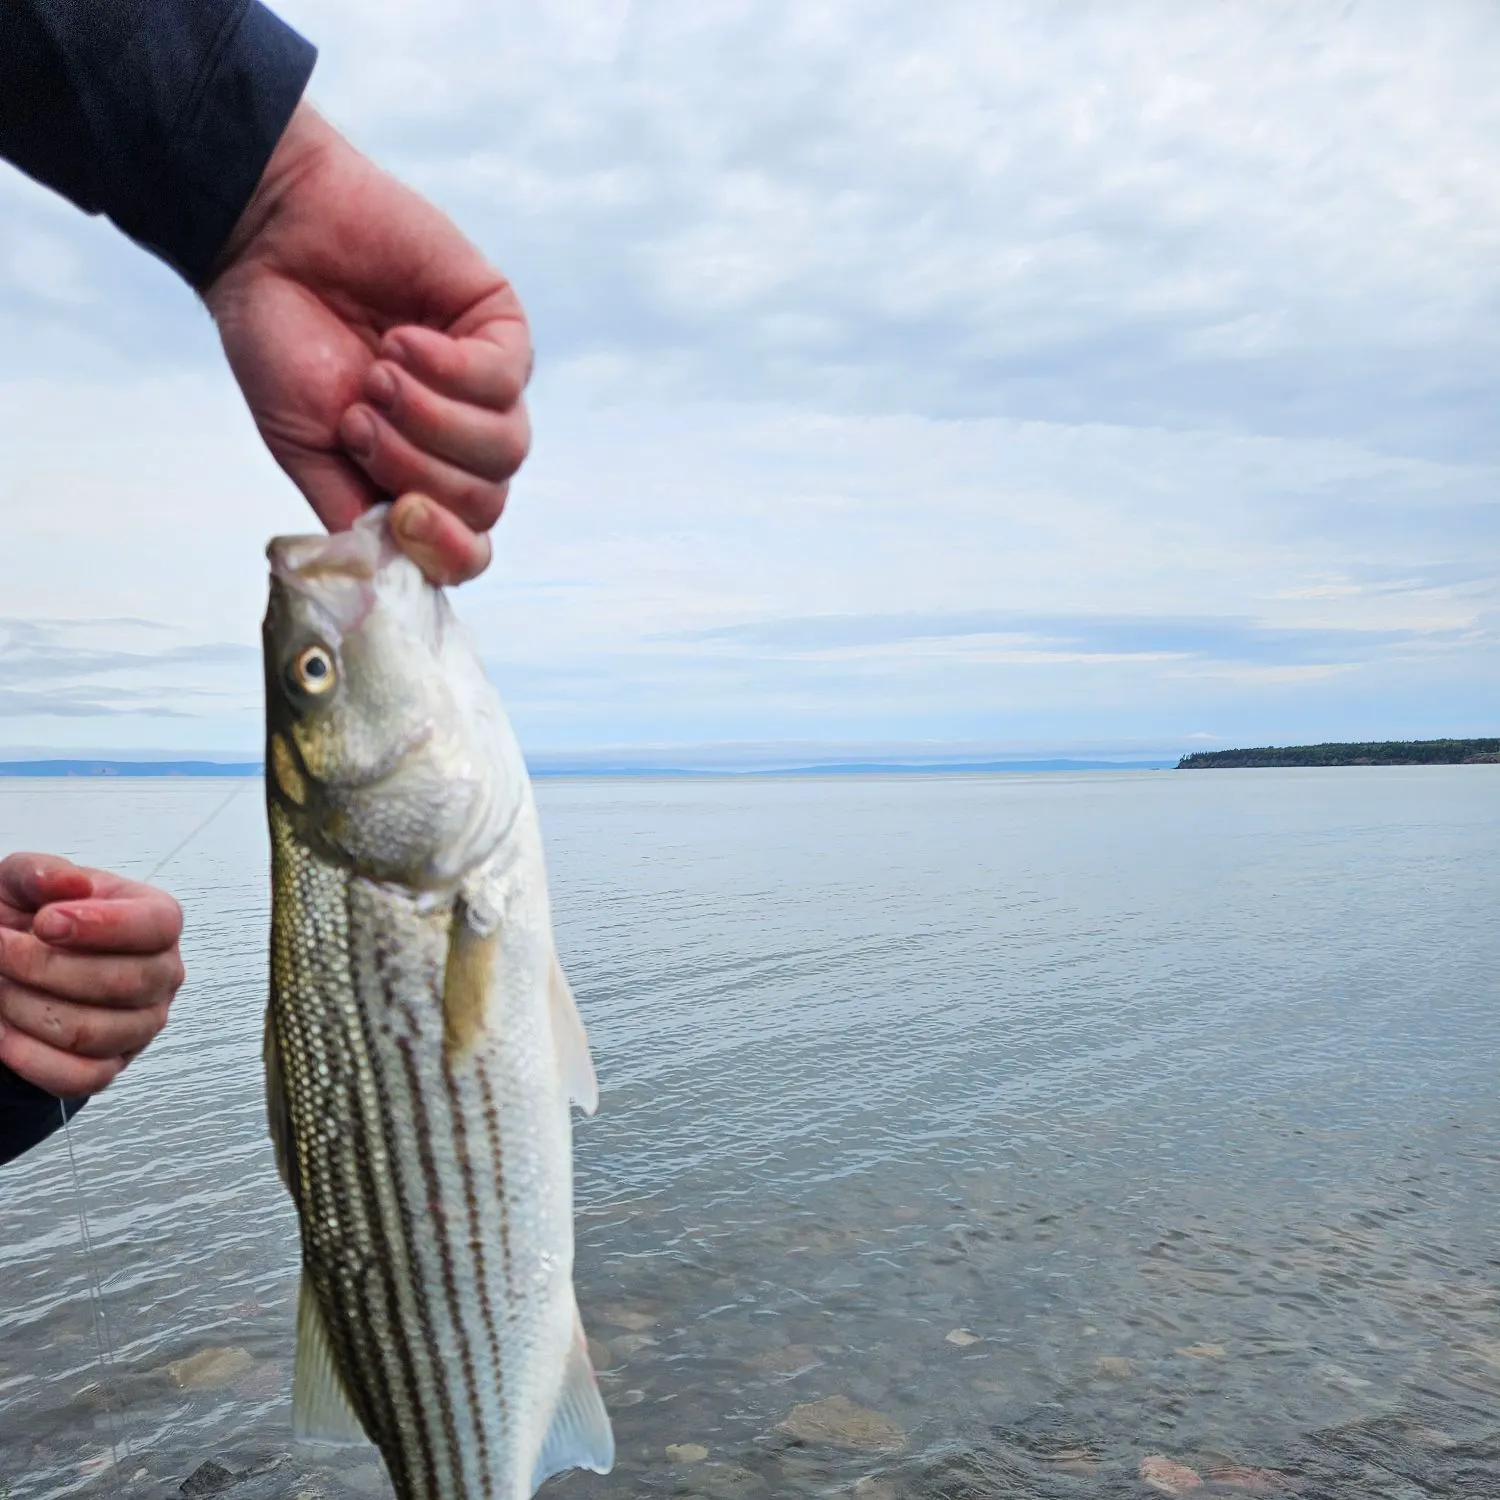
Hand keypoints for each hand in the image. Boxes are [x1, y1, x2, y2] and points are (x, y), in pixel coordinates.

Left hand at [0, 854, 184, 1097]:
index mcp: (158, 921)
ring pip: (90, 1032)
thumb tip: (71, 886)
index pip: (158, 927)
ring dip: (26, 1008)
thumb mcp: (25, 882)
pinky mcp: (112, 1066)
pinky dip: (27, 1056)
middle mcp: (162, 975)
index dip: (103, 926)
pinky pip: (77, 1077)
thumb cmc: (30, 920)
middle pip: (121, 982)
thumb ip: (43, 871)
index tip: (46, 922)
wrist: (13, 963)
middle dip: (43, 966)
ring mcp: (142, 1025)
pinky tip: (2, 1029)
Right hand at [204, 104, 531, 585]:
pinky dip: (449, 368)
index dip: (446, 549)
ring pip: (506, 449)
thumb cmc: (282, 343)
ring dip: (432, 419)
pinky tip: (402, 339)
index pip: (468, 549)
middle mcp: (462, 443)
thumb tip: (393, 575)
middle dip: (417, 467)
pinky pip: (507, 379)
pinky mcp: (501, 329)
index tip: (401, 515)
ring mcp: (488, 388)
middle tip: (360, 417)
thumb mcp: (306, 449)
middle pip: (486, 502)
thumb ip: (352, 517)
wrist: (268, 242)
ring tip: (378, 373)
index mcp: (418, 480)